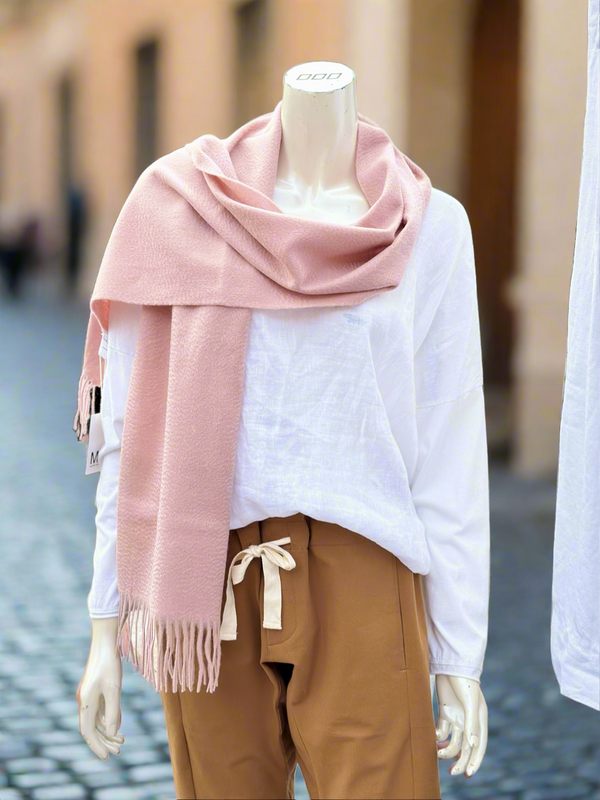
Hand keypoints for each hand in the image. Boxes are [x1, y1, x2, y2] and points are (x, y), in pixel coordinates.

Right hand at [76, 617, 125, 759]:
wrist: (105, 642)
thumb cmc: (110, 664)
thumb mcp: (114, 688)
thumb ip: (113, 711)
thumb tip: (112, 732)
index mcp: (85, 702)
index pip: (88, 732)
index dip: (96, 746)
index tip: (107, 757)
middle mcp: (84, 701)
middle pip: (91, 728)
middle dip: (104, 741)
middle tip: (119, 751)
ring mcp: (88, 695)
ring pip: (96, 720)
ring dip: (108, 731)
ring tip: (122, 740)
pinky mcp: (94, 690)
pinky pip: (99, 711)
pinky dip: (108, 720)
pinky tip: (118, 726)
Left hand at [434, 674, 487, 777]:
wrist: (450, 663)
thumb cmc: (465, 682)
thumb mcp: (471, 703)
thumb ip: (472, 724)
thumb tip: (472, 746)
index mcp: (480, 720)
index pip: (479, 747)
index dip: (475, 762)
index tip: (467, 774)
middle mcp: (469, 722)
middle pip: (465, 748)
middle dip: (460, 761)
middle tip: (452, 772)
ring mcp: (456, 717)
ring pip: (452, 741)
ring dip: (446, 750)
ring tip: (438, 753)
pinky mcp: (444, 711)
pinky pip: (441, 730)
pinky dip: (437, 737)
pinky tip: (433, 739)